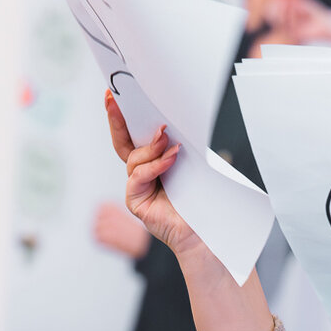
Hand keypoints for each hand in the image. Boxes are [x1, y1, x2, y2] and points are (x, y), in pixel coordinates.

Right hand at [103, 93, 272, 330]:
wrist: (219, 238)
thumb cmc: (217, 203)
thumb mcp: (209, 165)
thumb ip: (195, 144)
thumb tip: (202, 112)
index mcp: (160, 163)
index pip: (138, 135)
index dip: (126, 114)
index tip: (117, 91)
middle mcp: (146, 175)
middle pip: (123, 142)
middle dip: (116, 118)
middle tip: (111, 97)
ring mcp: (140, 190)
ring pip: (133, 159)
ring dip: (149, 145)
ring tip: (166, 134)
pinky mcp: (139, 205)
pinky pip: (137, 180)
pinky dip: (153, 166)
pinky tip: (172, 158)